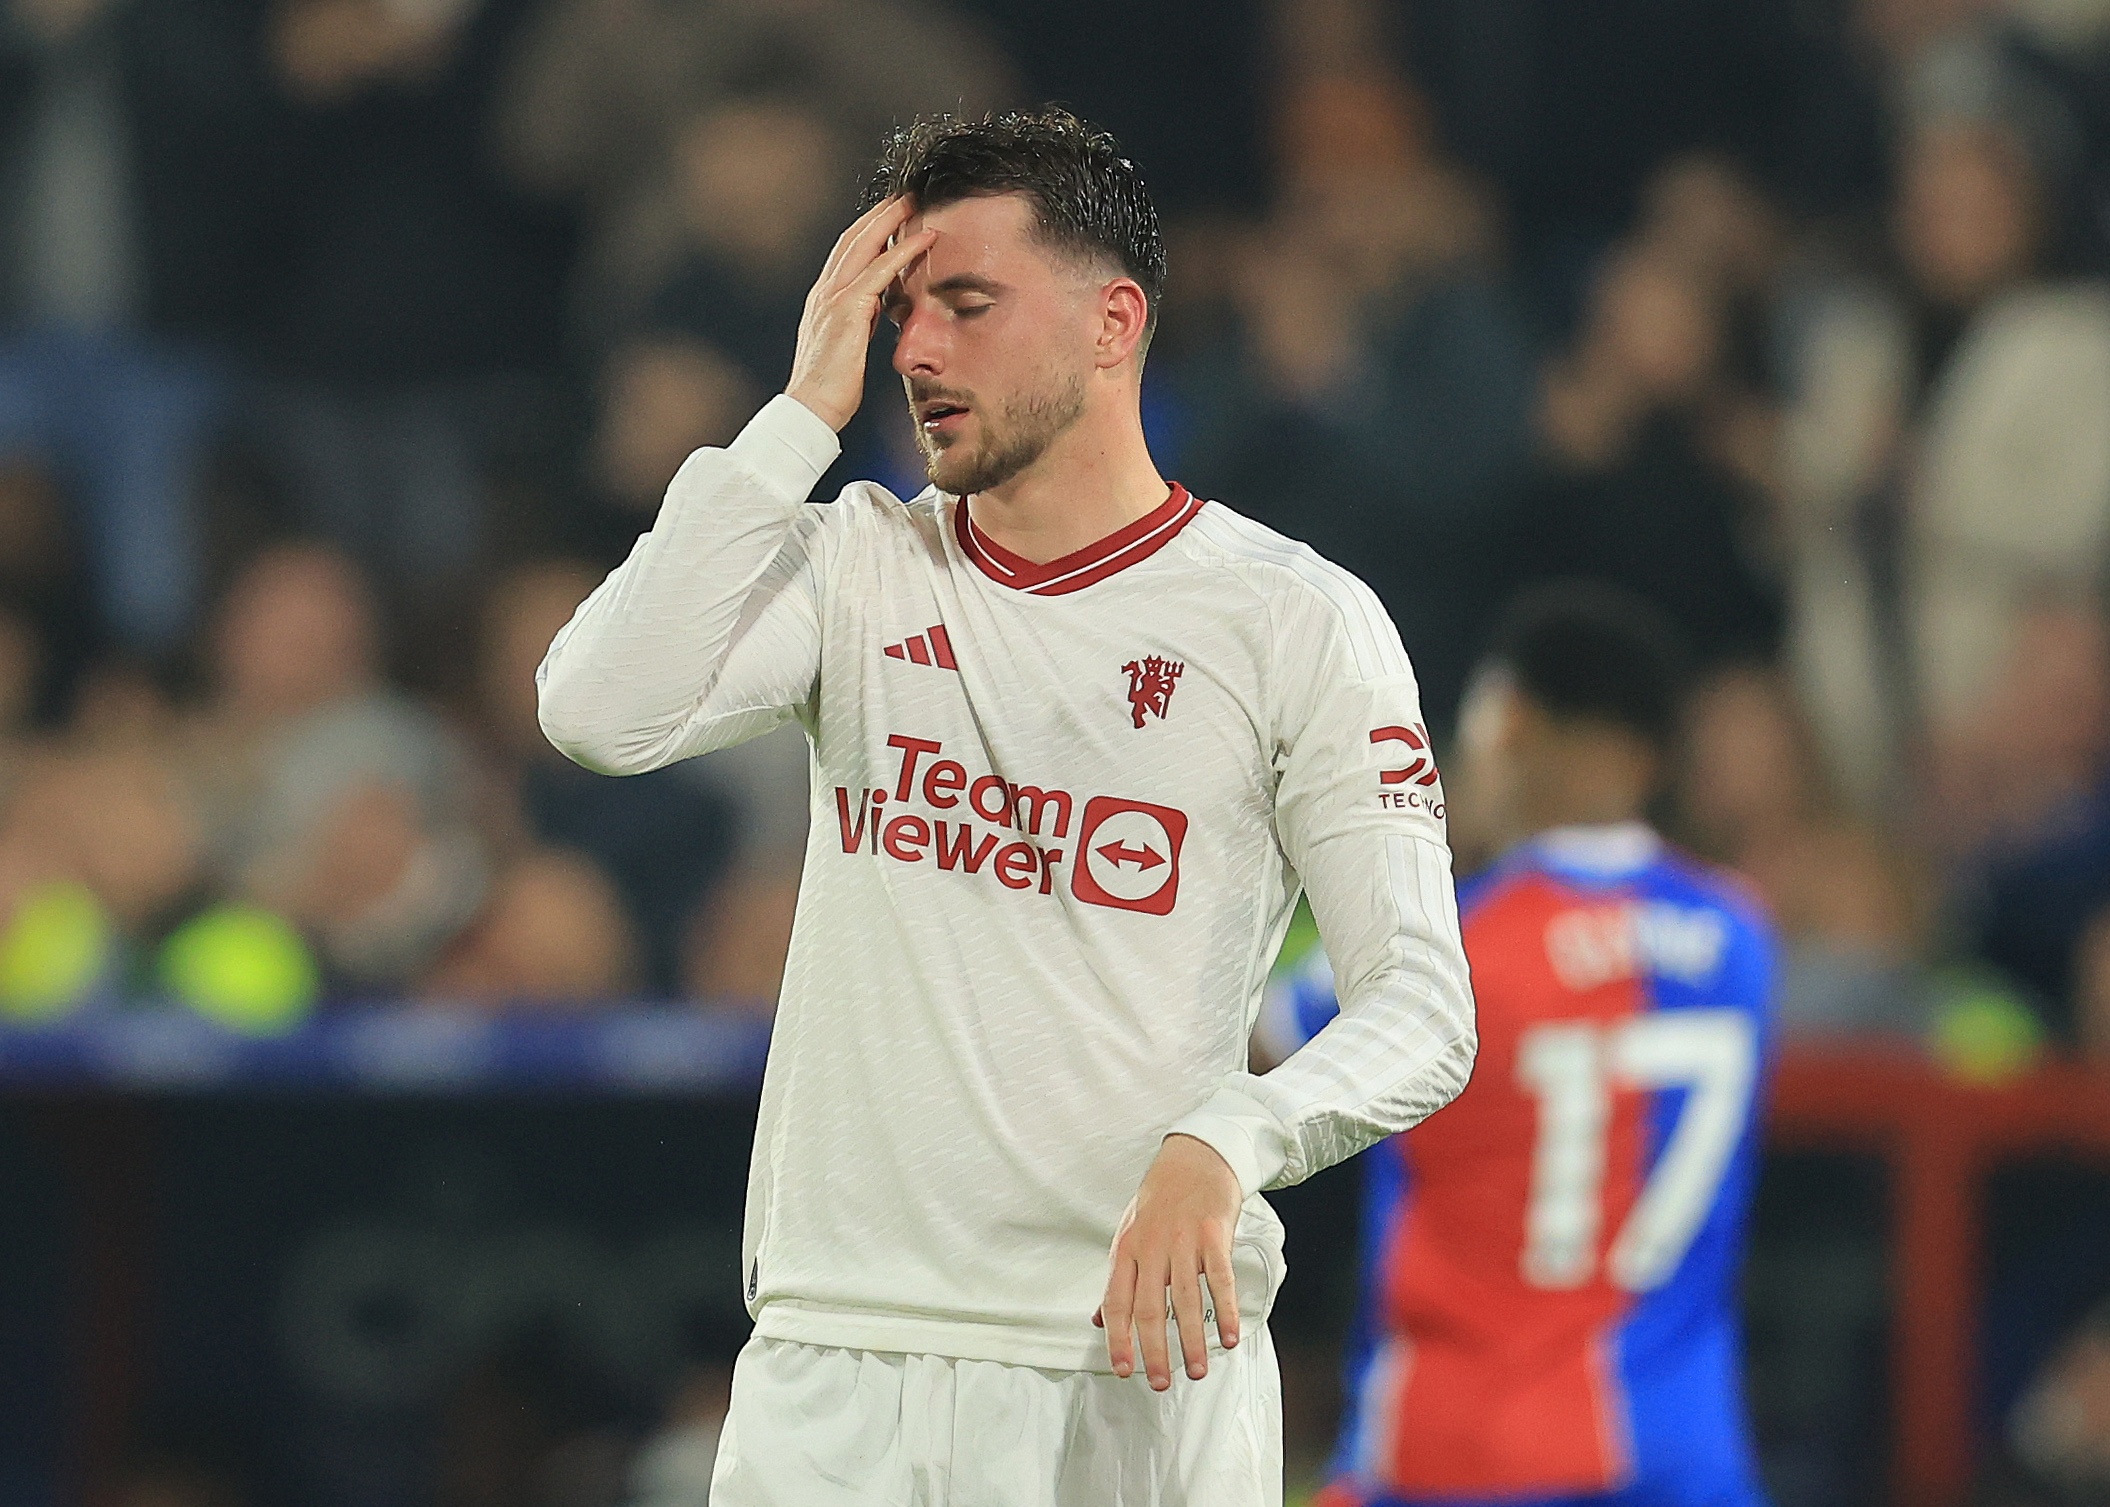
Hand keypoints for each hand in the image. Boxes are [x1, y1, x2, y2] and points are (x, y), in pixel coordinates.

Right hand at [785, 197, 935, 432]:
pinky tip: (924, 238)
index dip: (868, 229)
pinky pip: (880, 271)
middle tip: (905, 193)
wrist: (812, 408)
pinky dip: (903, 251)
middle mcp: (825, 291)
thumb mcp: (848, 344)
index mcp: (823, 298)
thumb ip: (860, 321)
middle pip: (853, 238)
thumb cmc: (832, 387)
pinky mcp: (847, 310)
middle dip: (880, 212)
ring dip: (892, 218)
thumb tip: (876, 308)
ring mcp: (833, 297)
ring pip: (864, 244)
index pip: (846, 252)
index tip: (889, 213)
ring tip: (916, 201)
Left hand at [1094, 1133, 1242, 1389]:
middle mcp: (1151, 1247)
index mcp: (1127, 1249)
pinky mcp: (1213, 1235)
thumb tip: (1099, 1320)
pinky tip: (1229, 1337)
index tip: (1124, 1370)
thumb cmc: (1161, 1199)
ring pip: (1186, 1301)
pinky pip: (1220, 1280)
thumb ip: (1119, 1280)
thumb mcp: (1130, 1234)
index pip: (1116, 1302)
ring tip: (1196, 1371)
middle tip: (1161, 1383)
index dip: (1118, 1339)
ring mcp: (1183, 1240)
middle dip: (1155, 1352)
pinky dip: (1225, 1312)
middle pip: (1150, 1309)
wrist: (1196, 1157)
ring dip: (1192, 1341)